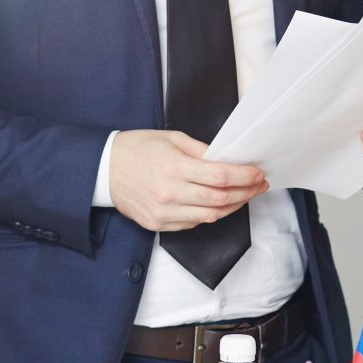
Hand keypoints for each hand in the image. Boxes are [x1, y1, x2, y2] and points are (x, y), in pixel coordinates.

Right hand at [107, 129, 267, 233]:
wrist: (104, 170)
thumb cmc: (136, 149)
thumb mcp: (171, 139)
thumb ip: (201, 150)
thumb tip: (227, 159)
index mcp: (174, 168)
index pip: (220, 177)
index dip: (244, 176)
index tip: (257, 173)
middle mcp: (170, 193)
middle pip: (220, 199)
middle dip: (245, 192)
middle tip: (259, 185)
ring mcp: (164, 212)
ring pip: (210, 216)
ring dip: (232, 206)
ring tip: (244, 195)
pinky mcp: (158, 224)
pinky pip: (193, 223)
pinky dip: (210, 214)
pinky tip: (219, 205)